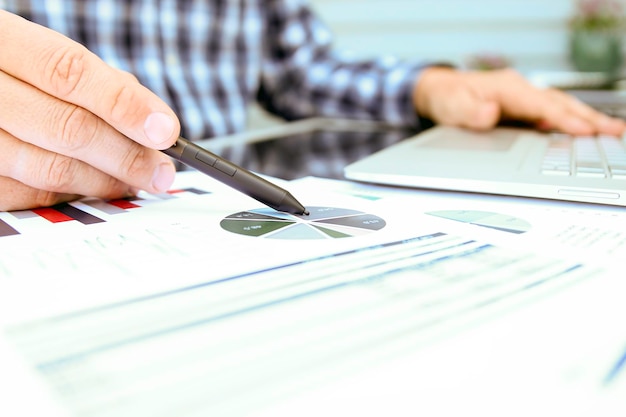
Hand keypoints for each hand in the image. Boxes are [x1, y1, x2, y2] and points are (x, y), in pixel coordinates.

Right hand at [0, 11, 179, 210]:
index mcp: (0, 43)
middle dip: (128, 156)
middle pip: (68, 128)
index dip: (125, 105)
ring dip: (105, 182)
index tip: (166, 131)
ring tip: (134, 182)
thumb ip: (98, 82)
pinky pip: (29, 195)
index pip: (69, 73)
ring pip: (51, 169)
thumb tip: (154, 124)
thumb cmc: (15, 70)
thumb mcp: (44, 54)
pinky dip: (71, 194)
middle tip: (162, 172)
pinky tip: (93, 186)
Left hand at [413, 66, 625, 135]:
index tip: (584, 130)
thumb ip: (470, 111)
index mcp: (506, 87)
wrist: (440, 92)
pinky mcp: (523, 108)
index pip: (541, 104)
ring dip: (585, 119)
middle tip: (614, 132)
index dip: (562, 117)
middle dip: (587, 118)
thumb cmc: (446, 97)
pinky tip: (585, 132)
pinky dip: (571, 122)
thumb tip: (491, 111)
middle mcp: (519, 90)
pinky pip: (552, 114)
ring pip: (560, 107)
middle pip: (559, 103)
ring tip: (611, 132)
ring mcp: (523, 98)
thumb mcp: (451, 105)